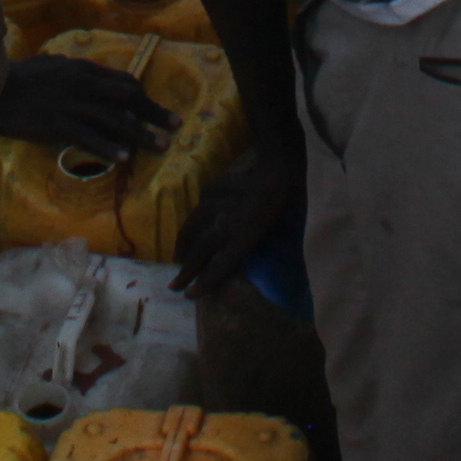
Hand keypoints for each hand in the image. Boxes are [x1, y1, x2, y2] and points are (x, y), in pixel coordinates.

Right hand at [0, 49, 175, 162]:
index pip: (123, 82)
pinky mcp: (56, 124)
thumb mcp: (50, 63)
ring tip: (160, 147)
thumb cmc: (18, 76)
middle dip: (153, 113)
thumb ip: (68, 67)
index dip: (144, 97)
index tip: (156, 110)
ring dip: (141, 134)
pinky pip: (88, 137)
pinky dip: (109, 147)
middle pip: (127, 99)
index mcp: (82, 69)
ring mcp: (70, 104)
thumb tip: (78, 68)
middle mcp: (82, 84)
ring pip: (114, 119)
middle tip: (174, 126)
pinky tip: (124, 158)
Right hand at [163, 142, 308, 295]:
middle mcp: (231, 220)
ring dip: (184, 246)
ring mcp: (219, 203)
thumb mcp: (275, 231)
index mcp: (249, 234)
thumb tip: (228, 264)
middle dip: (186, 270)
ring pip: (193, 228)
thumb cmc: (286, 204)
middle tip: (174, 286)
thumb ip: (249, 246)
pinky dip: (197, 217)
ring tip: (178, 259)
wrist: (280, 165)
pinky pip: (200, 205)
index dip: (205, 281)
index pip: (222, 264)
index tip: (190, 295)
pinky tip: (196, 224)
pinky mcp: (212, 188)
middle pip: (202, 250)